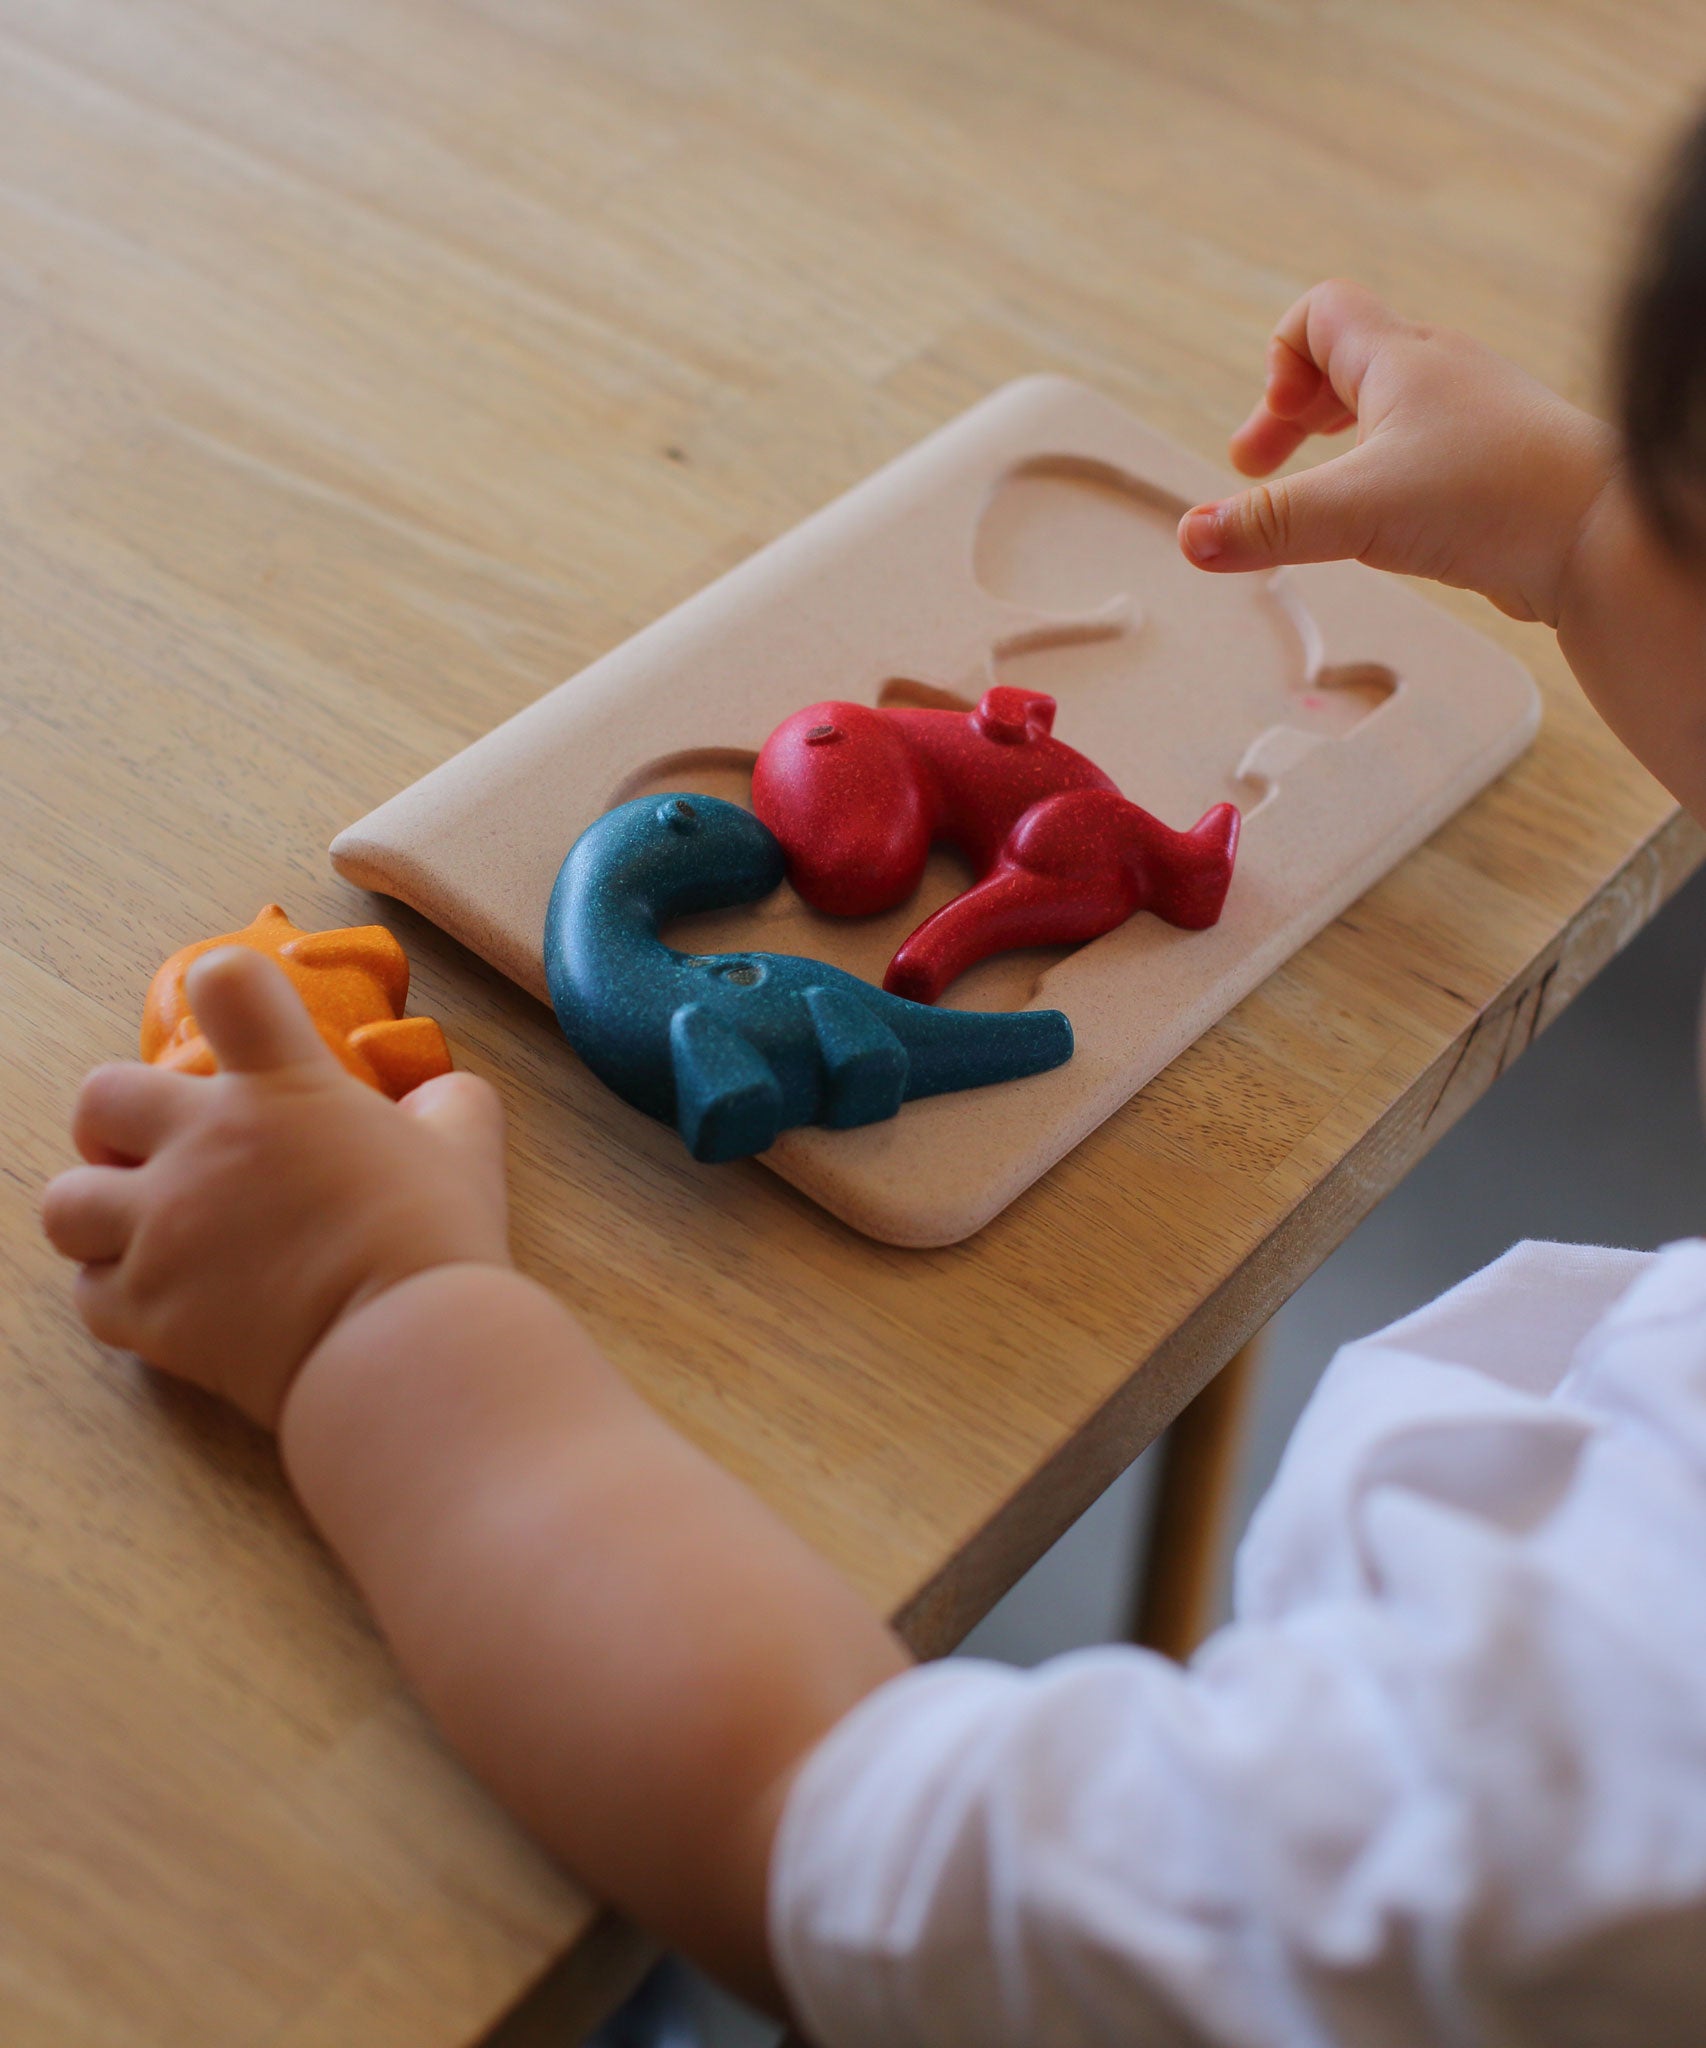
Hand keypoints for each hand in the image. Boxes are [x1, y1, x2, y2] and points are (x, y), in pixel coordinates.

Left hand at [42, 946, 509, 1426]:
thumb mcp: (466, 1145)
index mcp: (283, 1088)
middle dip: (120, 1124)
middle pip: (99, 1097)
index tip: (235, 1023)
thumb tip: (438, 1097)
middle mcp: (204, 1145)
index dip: (225, 989)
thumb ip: (447, 1101)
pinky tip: (166, 1296)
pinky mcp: (148, 1310)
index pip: (224, 983)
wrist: (405, 1347)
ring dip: (100, 1210)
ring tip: (144, 1229)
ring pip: (65, 1201)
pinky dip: (118, 1293)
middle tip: (165, 1153)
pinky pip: (88, 1292)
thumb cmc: (436, 1241)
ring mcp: (164, 1229)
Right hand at [1177, 278, 1617, 625]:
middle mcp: (1437, 375)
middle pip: (1344, 363)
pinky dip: (1383, 475)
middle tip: (1260, 470)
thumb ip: (1268, 524)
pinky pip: (1420, 449)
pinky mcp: (1493, 464)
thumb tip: (1190, 535)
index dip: (1278, 362)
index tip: (1269, 435)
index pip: (1319, 315)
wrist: (1602, 537)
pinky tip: (1385, 523)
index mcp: (1400, 360)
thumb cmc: (1496, 499)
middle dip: (1292, 415)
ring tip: (1318, 499)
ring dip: (1338, 446)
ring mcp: (1470, 418)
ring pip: (1385, 409)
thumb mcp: (1357, 511)